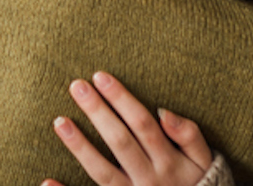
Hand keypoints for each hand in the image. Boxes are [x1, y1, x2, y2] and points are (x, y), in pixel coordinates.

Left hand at [44, 71, 212, 185]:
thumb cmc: (200, 183)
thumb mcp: (205, 159)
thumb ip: (189, 134)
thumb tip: (163, 111)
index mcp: (169, 161)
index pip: (142, 123)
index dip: (121, 99)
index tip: (100, 76)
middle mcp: (148, 179)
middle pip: (120, 141)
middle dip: (98, 112)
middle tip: (77, 86)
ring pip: (102, 171)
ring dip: (79, 146)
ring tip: (60, 121)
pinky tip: (47, 179)